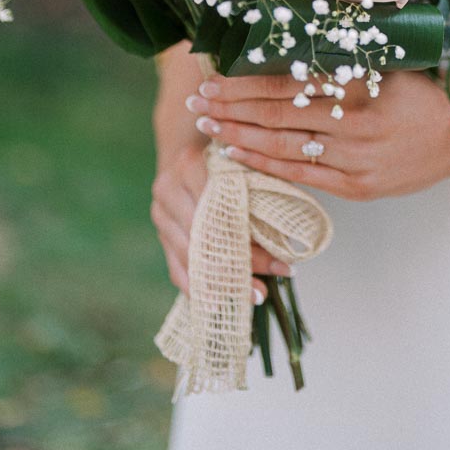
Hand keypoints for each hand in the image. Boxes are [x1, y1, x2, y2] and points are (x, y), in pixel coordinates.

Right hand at [150, 140, 292, 302]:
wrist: (183, 145)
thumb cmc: (226, 154)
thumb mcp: (241, 160)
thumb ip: (258, 184)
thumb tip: (290, 231)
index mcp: (189, 165)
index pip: (223, 213)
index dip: (251, 242)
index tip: (282, 263)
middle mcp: (169, 190)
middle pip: (207, 239)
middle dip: (242, 267)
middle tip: (268, 290)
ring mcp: (160, 214)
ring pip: (192, 258)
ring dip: (224, 282)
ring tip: (255, 296)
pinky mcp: (160, 233)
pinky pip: (176, 268)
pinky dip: (199, 288)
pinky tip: (220, 304)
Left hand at [184, 70, 449, 200]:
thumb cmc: (415, 92)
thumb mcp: (380, 63)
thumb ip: (337, 59)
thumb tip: (284, 44)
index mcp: (355, 83)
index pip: (286, 82)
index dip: (245, 82)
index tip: (214, 78)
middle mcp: (351, 120)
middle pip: (277, 112)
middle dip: (232, 108)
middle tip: (198, 102)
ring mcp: (353, 156)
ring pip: (283, 144)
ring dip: (240, 135)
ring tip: (208, 127)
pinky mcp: (356, 185)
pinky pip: (302, 174)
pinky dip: (267, 166)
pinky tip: (239, 157)